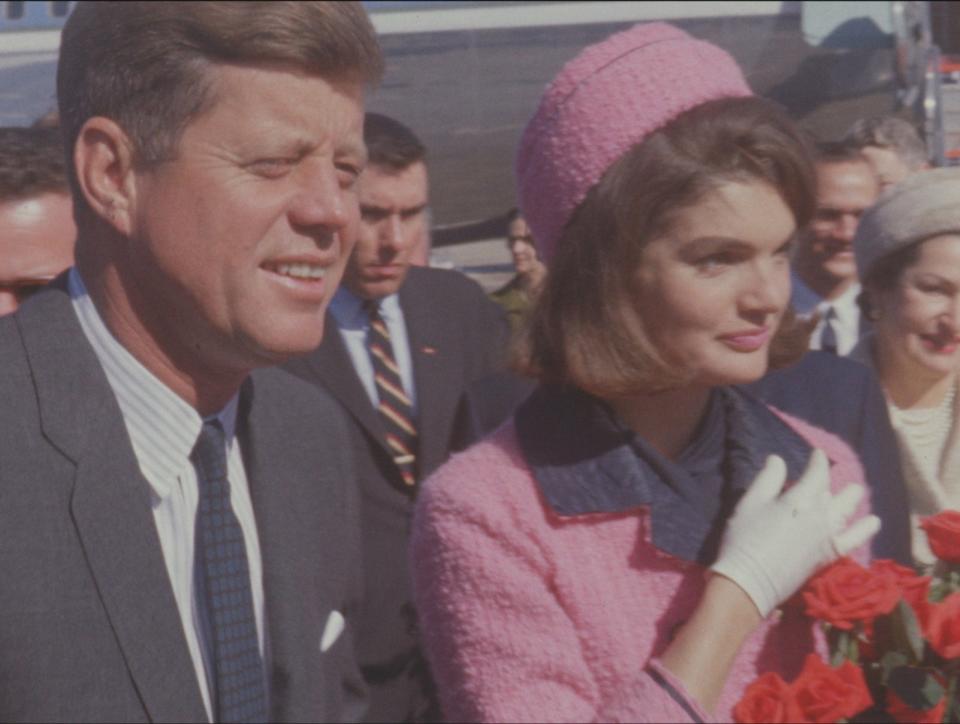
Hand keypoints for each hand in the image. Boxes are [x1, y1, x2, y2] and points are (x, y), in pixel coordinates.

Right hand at [710, 450, 880, 616]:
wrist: (751, 580)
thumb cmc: (745, 538)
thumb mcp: (751, 502)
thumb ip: (768, 478)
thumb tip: (778, 459)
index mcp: (801, 498)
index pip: (817, 473)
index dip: (818, 461)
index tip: (817, 454)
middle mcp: (821, 514)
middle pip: (835, 491)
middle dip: (834, 481)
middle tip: (829, 478)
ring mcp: (828, 536)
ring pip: (848, 511)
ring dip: (852, 498)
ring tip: (855, 491)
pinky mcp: (830, 555)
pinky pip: (855, 539)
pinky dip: (865, 529)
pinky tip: (873, 522)